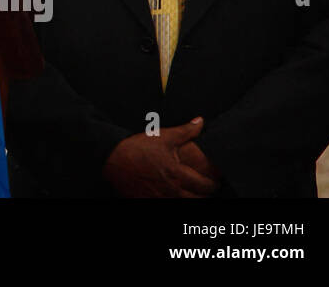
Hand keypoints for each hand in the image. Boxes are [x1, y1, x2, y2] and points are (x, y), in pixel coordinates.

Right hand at [102, 117, 218, 196]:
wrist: (112, 158)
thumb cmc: (137, 147)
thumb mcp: (163, 136)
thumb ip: (185, 131)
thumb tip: (201, 122)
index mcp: (177, 174)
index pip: (206, 186)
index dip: (214, 184)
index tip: (215, 180)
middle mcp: (171, 190)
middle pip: (199, 200)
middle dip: (206, 194)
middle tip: (206, 187)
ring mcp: (160, 198)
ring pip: (186, 205)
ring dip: (193, 199)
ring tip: (193, 193)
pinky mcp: (149, 201)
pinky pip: (169, 206)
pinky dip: (176, 201)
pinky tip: (176, 195)